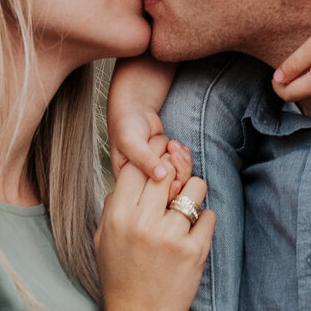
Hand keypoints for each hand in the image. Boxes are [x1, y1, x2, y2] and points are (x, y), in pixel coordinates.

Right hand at [93, 162, 212, 310]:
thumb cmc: (120, 278)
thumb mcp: (103, 240)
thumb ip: (113, 206)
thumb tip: (131, 175)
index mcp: (117, 217)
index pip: (136, 168)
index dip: (150, 159)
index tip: (159, 160)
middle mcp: (143, 223)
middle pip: (166, 172)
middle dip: (175, 169)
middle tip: (178, 177)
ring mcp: (171, 236)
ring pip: (195, 187)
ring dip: (194, 192)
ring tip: (188, 207)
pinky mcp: (195, 251)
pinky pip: (209, 215)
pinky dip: (204, 220)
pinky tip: (194, 232)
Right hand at [106, 55, 180, 181]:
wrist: (134, 110)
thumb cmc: (125, 125)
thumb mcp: (131, 142)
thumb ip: (144, 159)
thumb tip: (160, 177)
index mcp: (128, 185)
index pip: (151, 200)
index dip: (167, 191)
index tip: (173, 175)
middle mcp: (144, 184)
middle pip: (170, 192)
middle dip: (178, 173)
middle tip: (173, 151)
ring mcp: (158, 175)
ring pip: (180, 181)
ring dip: (183, 163)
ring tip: (174, 145)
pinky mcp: (168, 166)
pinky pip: (184, 170)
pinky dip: (185, 159)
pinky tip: (180, 147)